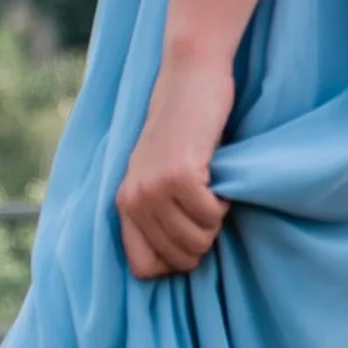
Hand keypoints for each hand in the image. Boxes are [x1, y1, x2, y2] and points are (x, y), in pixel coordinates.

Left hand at [118, 41, 235, 278]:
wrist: (189, 79)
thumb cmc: (183, 128)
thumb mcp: (157, 173)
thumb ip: (157, 211)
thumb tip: (180, 262)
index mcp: (124, 204)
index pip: (144, 268)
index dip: (176, 261)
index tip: (192, 235)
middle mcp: (134, 200)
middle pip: (178, 258)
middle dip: (203, 241)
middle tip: (210, 209)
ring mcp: (154, 188)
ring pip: (197, 240)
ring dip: (215, 223)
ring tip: (213, 193)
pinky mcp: (179, 175)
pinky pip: (211, 215)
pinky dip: (223, 203)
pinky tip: (219, 180)